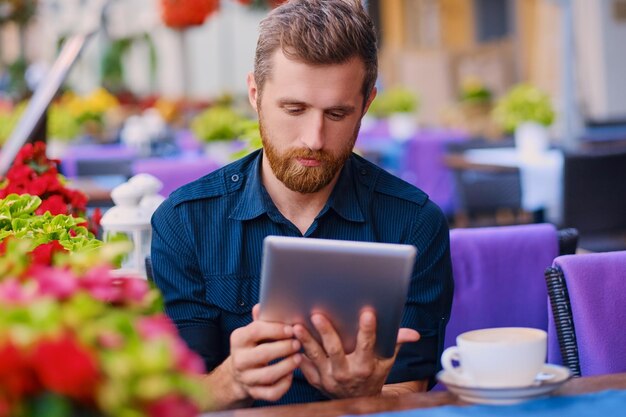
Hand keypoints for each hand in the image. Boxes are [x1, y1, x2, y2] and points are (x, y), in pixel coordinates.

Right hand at [225, 304, 301, 403]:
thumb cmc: (252, 346)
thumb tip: (262, 305)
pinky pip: (271, 393)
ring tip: (298, 357)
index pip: (256, 331)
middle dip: (284, 348)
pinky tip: (291, 375)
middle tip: (298, 343)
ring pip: (268, 375)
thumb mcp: (253, 331)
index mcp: (238, 339)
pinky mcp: (254, 393)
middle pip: (263, 354)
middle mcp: (239, 359)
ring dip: (287, 366)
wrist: (238, 373)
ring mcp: (246, 378)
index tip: (291, 329)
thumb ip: (261, 320)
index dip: (275, 330)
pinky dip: (284, 385)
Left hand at [293, 309, 419, 398]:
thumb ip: (396, 343)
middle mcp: (346, 373)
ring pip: (315, 356)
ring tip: (296, 325)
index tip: (367, 312)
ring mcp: (328, 378)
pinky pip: (304, 367)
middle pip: (334, 350)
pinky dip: (298, 355)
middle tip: (317, 315)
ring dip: (305, 340)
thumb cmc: (373, 376)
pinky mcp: (316, 381)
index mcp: (365, 366)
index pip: (367, 345)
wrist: (357, 401)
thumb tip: (415, 334)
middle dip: (326, 332)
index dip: (368, 330)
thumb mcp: (386, 362)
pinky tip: (292, 342)